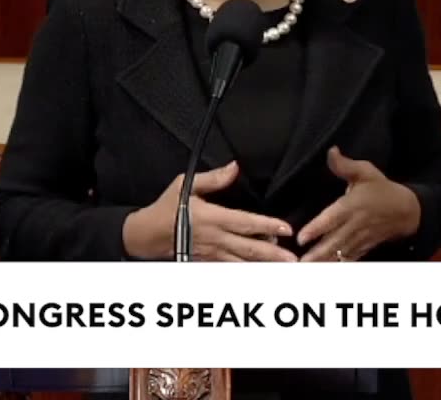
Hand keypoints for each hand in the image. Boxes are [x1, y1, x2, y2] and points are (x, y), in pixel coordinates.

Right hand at [122, 161, 297, 261]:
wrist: (147, 235)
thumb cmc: (166, 208)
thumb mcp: (185, 185)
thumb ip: (213, 179)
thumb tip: (234, 167)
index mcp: (212, 218)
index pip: (246, 222)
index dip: (267, 225)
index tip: (286, 229)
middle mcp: (215, 239)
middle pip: (249, 248)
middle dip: (273, 254)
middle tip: (294, 260)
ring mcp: (212, 254)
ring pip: (243, 263)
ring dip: (264, 266)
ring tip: (284, 268)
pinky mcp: (208, 263)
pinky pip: (231, 269)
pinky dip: (247, 272)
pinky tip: (261, 273)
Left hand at [297, 147, 420, 261]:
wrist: (408, 210)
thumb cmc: (382, 189)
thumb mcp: (366, 172)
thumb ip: (345, 165)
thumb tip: (331, 151)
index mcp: (352, 206)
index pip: (332, 218)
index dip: (317, 228)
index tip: (302, 238)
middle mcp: (354, 224)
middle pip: (334, 241)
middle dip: (317, 253)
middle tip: (300, 263)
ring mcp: (360, 238)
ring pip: (340, 253)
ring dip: (324, 262)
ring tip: (307, 270)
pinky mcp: (364, 247)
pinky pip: (350, 258)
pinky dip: (338, 266)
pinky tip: (325, 272)